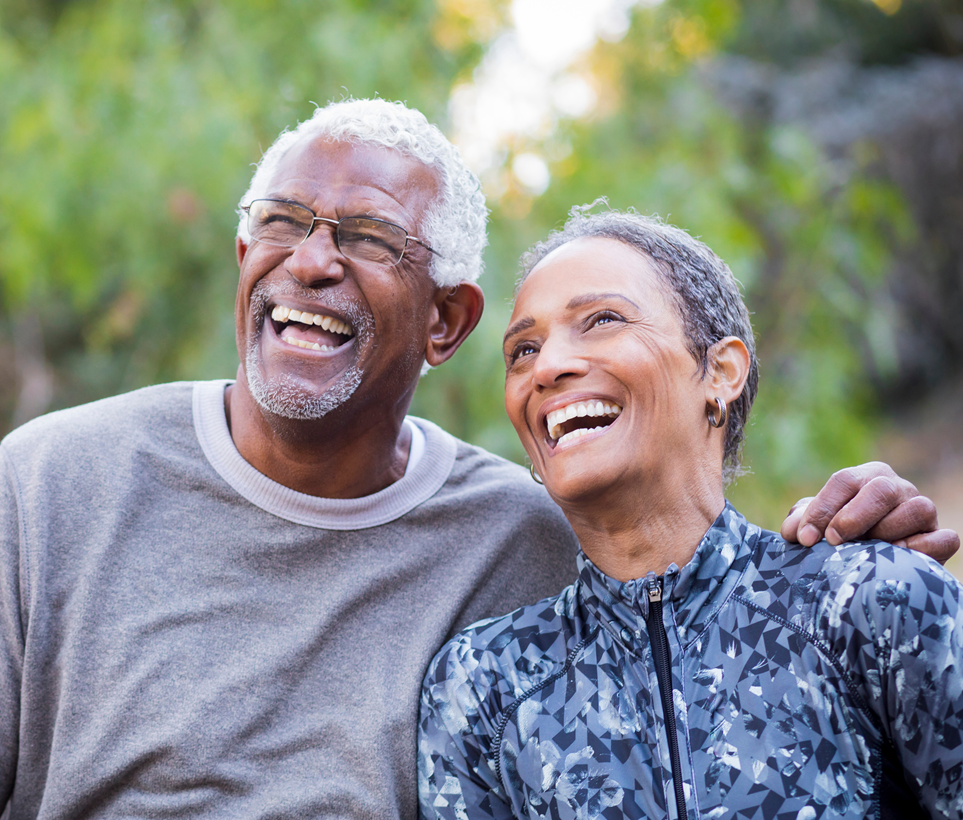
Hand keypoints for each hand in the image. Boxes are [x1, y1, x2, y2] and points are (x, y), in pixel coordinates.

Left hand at [780, 461, 959, 563]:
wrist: (872, 560)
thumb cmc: (838, 535)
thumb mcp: (816, 525)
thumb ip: (800, 523)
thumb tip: (793, 531)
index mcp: (864, 477)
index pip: (844, 480)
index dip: (822, 509)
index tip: (806, 538)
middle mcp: (895, 488)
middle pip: (881, 489)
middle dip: (853, 517)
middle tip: (833, 541)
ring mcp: (921, 510)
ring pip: (918, 508)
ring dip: (889, 530)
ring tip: (868, 550)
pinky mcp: (938, 536)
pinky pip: (944, 538)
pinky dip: (924, 549)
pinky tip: (898, 559)